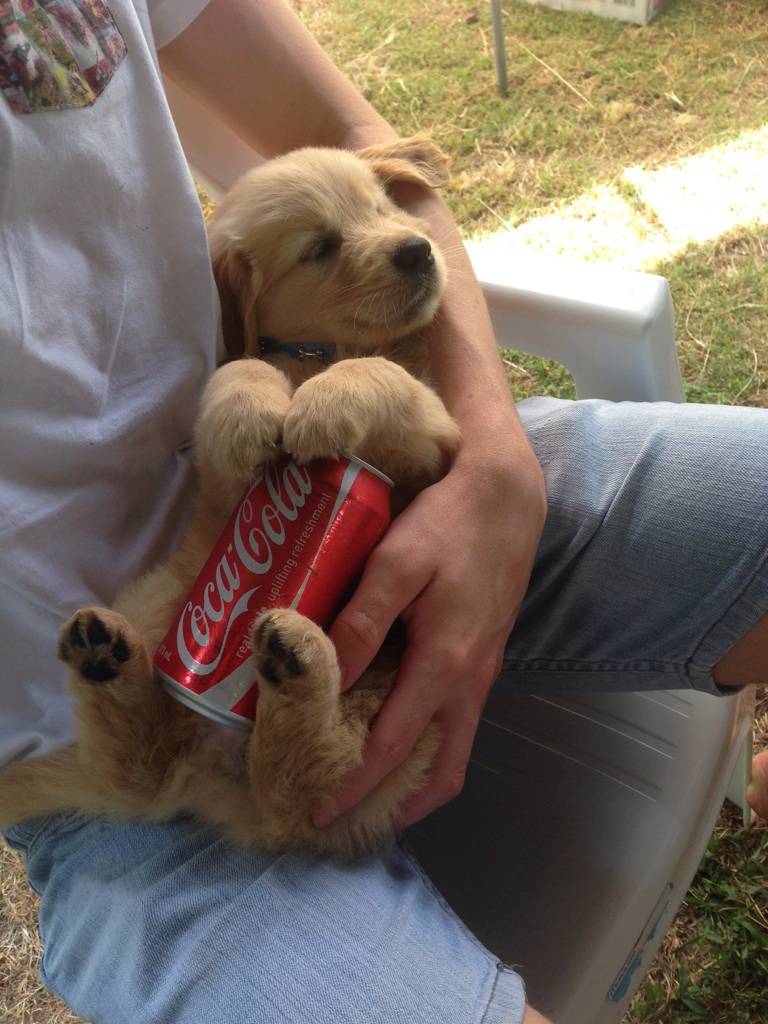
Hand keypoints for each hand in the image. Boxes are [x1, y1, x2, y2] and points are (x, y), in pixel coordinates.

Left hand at [314, 443, 546, 829]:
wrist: (507, 495)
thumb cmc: (448, 524)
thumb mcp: (397, 564)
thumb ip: (362, 622)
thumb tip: (325, 677)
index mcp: (445, 666)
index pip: (393, 748)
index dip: (354, 785)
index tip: (318, 813)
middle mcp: (470, 682)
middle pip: (442, 771)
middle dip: (397, 804)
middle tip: (348, 814)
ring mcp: (482, 671)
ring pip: (453, 747)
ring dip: (414, 777)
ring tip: (367, 784)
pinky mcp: (483, 655)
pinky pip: (456, 719)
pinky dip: (426, 742)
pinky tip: (393, 726)